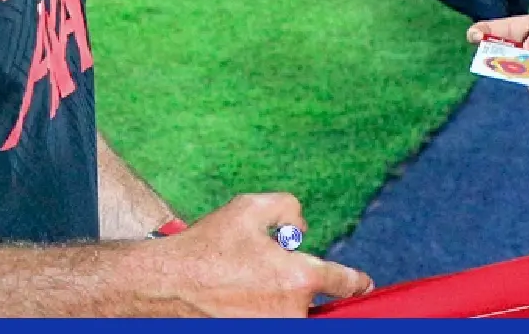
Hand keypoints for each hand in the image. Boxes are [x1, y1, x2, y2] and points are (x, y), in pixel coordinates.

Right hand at [154, 194, 370, 315]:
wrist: (165, 285)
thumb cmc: (207, 245)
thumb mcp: (250, 207)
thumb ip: (289, 208)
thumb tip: (302, 229)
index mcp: (299, 277)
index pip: (343, 281)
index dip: (356, 281)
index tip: (363, 284)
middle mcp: (292, 311)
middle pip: (311, 301)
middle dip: (296, 288)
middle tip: (260, 276)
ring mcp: (273, 330)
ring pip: (290, 315)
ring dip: (277, 302)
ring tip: (240, 287)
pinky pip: (270, 322)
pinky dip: (260, 312)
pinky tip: (234, 299)